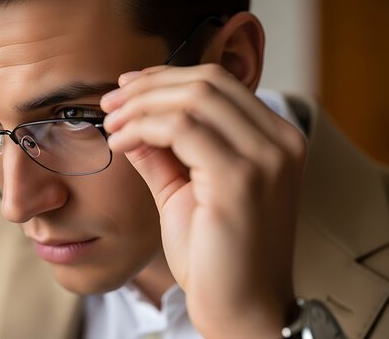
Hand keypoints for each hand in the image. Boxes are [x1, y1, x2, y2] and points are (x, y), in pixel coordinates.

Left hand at [102, 64, 305, 337]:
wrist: (241, 310)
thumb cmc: (215, 257)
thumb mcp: (183, 192)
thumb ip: (162, 153)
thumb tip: (130, 120)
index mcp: (273, 140)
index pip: (218, 83)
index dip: (166, 77)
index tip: (126, 88)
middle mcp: (279, 141)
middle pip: (207, 81)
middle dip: (148, 86)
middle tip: (109, 102)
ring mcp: (266, 157)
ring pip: (193, 98)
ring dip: (140, 105)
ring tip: (111, 123)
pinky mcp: (242, 178)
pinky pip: (182, 128)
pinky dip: (143, 127)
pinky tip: (120, 143)